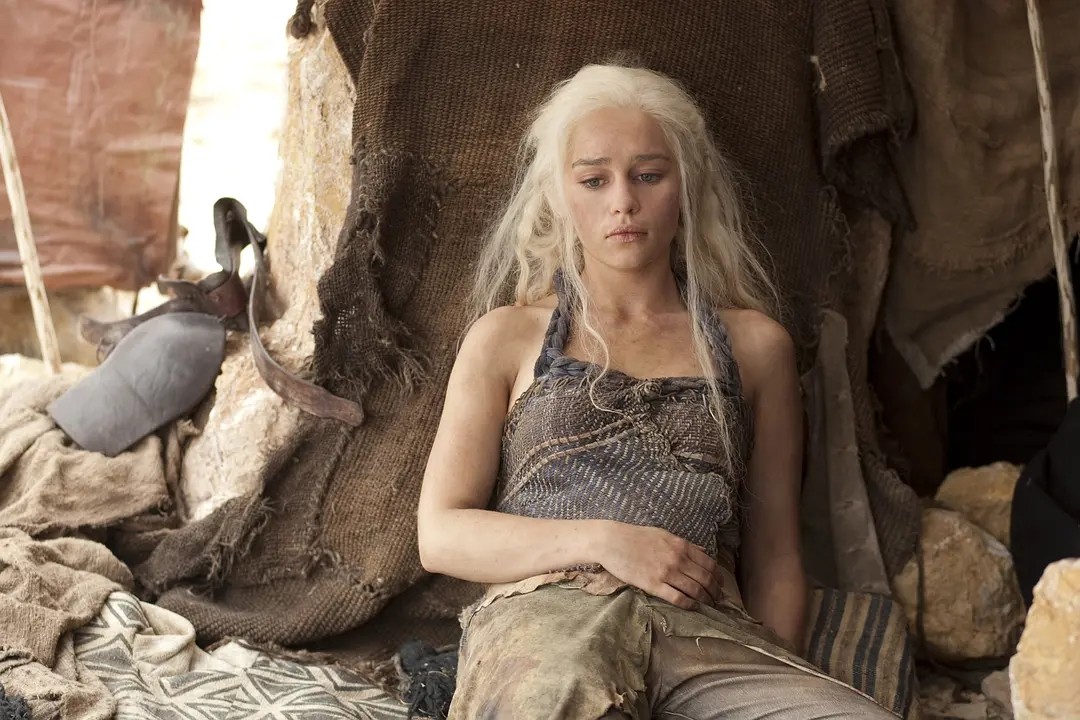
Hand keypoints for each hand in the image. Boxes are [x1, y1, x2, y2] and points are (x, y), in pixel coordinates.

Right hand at [593, 521, 724, 610]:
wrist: (612, 541)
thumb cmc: (636, 536)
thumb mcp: (664, 534)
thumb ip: (684, 544)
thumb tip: (702, 550)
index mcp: (681, 545)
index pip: (709, 563)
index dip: (718, 576)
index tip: (721, 583)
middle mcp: (678, 559)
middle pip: (705, 579)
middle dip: (715, 591)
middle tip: (718, 598)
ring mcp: (666, 572)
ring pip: (695, 590)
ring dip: (705, 599)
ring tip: (709, 605)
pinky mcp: (654, 585)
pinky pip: (678, 598)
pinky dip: (689, 604)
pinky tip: (693, 607)